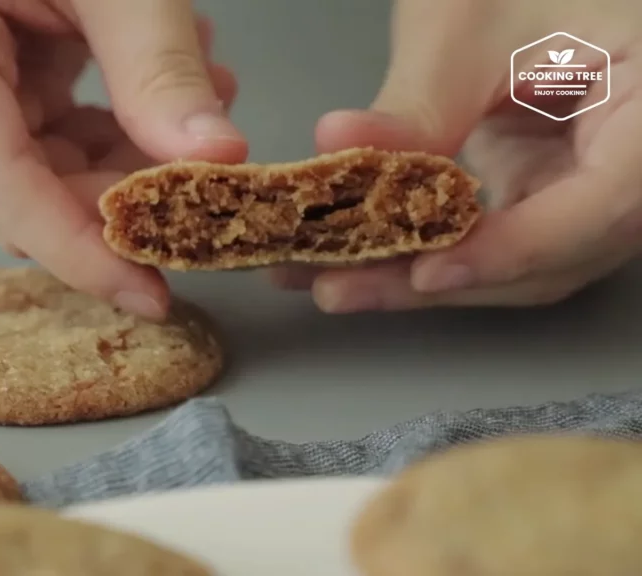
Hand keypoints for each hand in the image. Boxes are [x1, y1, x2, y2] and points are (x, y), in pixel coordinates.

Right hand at [0, 0, 247, 318]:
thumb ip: (158, 65)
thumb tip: (216, 161)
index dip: (78, 250)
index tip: (152, 292)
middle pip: (12, 186)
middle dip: (115, 199)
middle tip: (208, 186)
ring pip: (26, 169)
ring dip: (118, 159)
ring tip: (201, 103)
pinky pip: (27, 134)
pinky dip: (98, 128)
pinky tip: (159, 92)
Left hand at [271, 0, 641, 311]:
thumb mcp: (471, 22)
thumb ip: (422, 98)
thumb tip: (342, 144)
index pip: (605, 204)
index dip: (516, 248)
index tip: (429, 271)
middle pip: (558, 255)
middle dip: (440, 279)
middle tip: (340, 286)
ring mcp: (598, 188)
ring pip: (523, 266)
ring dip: (424, 278)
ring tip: (332, 279)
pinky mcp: (553, 194)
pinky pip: (499, 243)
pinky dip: (430, 252)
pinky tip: (359, 255)